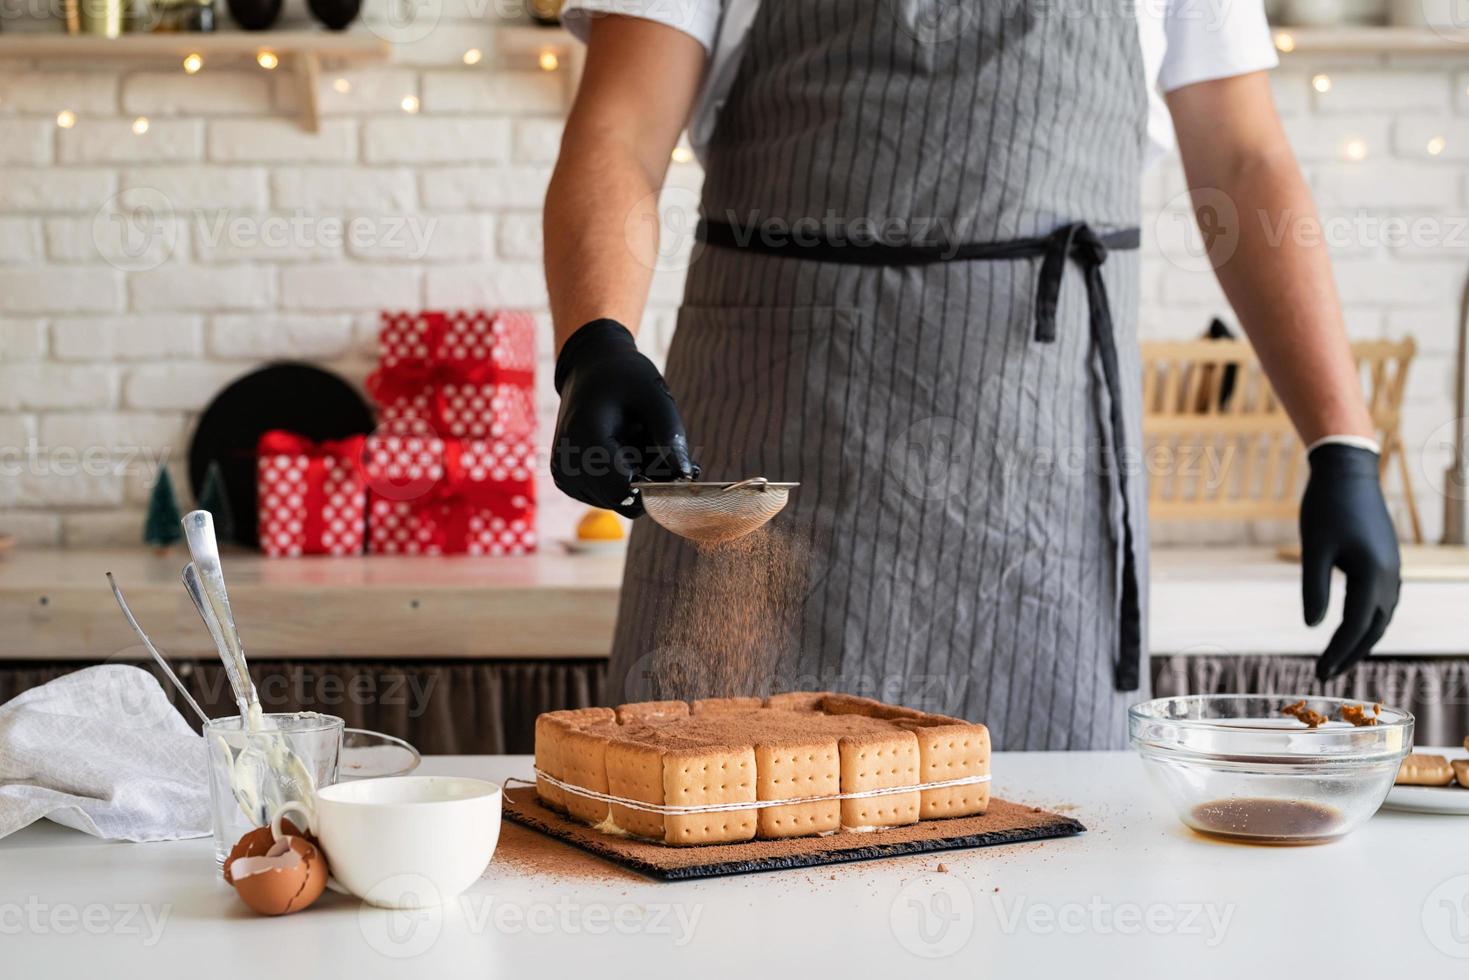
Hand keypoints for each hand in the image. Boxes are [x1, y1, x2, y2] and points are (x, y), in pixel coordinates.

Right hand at [551, 319, 696, 517]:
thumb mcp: (655, 397)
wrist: (589, 368)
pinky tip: (621, 449)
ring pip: (616, 500)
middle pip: (622, 499)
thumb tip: (685, 478)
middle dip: (647, 480)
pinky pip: (606, 494)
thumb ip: (671, 438)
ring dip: (635, 479)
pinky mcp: (566, 480)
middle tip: (654, 443)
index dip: (654, 485)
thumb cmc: (625, 378)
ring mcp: (564, 475)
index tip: (671, 462)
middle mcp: (567, 463)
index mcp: (584, 438)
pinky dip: (622, 478)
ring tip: (633, 441)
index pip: (624, 491)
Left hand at [1299, 443, 1400, 679]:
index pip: (1356, 627)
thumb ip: (1314, 588)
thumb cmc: (1326, 507)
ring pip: (1382, 615)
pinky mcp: (1386, 560)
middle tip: (1327, 674)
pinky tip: (1355, 626)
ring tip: (1339, 657)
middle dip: (1351, 653)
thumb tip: (1312, 626)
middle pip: (1375, 628)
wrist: (1348, 471)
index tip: (1320, 673)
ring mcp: (1392, 567)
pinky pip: (1384, 600)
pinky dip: (1370, 619)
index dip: (1338, 653)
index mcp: (1372, 575)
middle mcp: (1389, 576)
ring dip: (1363, 639)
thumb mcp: (1314, 549)